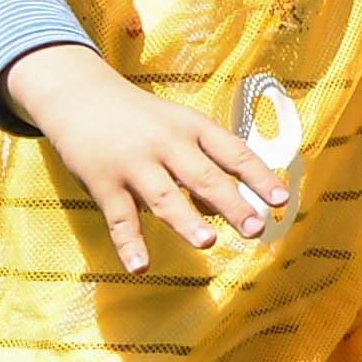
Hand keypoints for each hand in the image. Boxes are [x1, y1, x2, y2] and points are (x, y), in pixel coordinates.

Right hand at [4, 46, 282, 274]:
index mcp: (192, 127)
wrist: (79, 95)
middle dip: (231, 202)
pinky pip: (119, 218)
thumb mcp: (178, 128)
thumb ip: (203, 164)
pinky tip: (141, 266)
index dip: (259, 176)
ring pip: (163, 195)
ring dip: (185, 219)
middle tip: (255, 228)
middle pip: (203, 175)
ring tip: (208, 242)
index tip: (282, 200)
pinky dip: (129, 244)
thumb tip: (226, 209)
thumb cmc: (142, 119)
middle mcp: (166, 143)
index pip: (233, 152)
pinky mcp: (102, 182)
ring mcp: (133, 163)